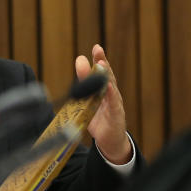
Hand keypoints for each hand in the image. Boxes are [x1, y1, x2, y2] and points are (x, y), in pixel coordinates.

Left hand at [75, 44, 131, 163]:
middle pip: (108, 76)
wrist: (110, 143)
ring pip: (111, 87)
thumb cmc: (100, 121)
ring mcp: (115, 104)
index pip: (102, 73)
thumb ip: (83, 89)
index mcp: (104, 91)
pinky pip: (114, 104)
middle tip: (97, 49)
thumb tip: (74, 77)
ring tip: (101, 64)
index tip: (96, 48)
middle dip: (103, 62)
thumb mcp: (88, 103)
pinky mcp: (116, 116)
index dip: (99, 59)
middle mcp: (111, 95)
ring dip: (106, 75)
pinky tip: (108, 86)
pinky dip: (111, 94)